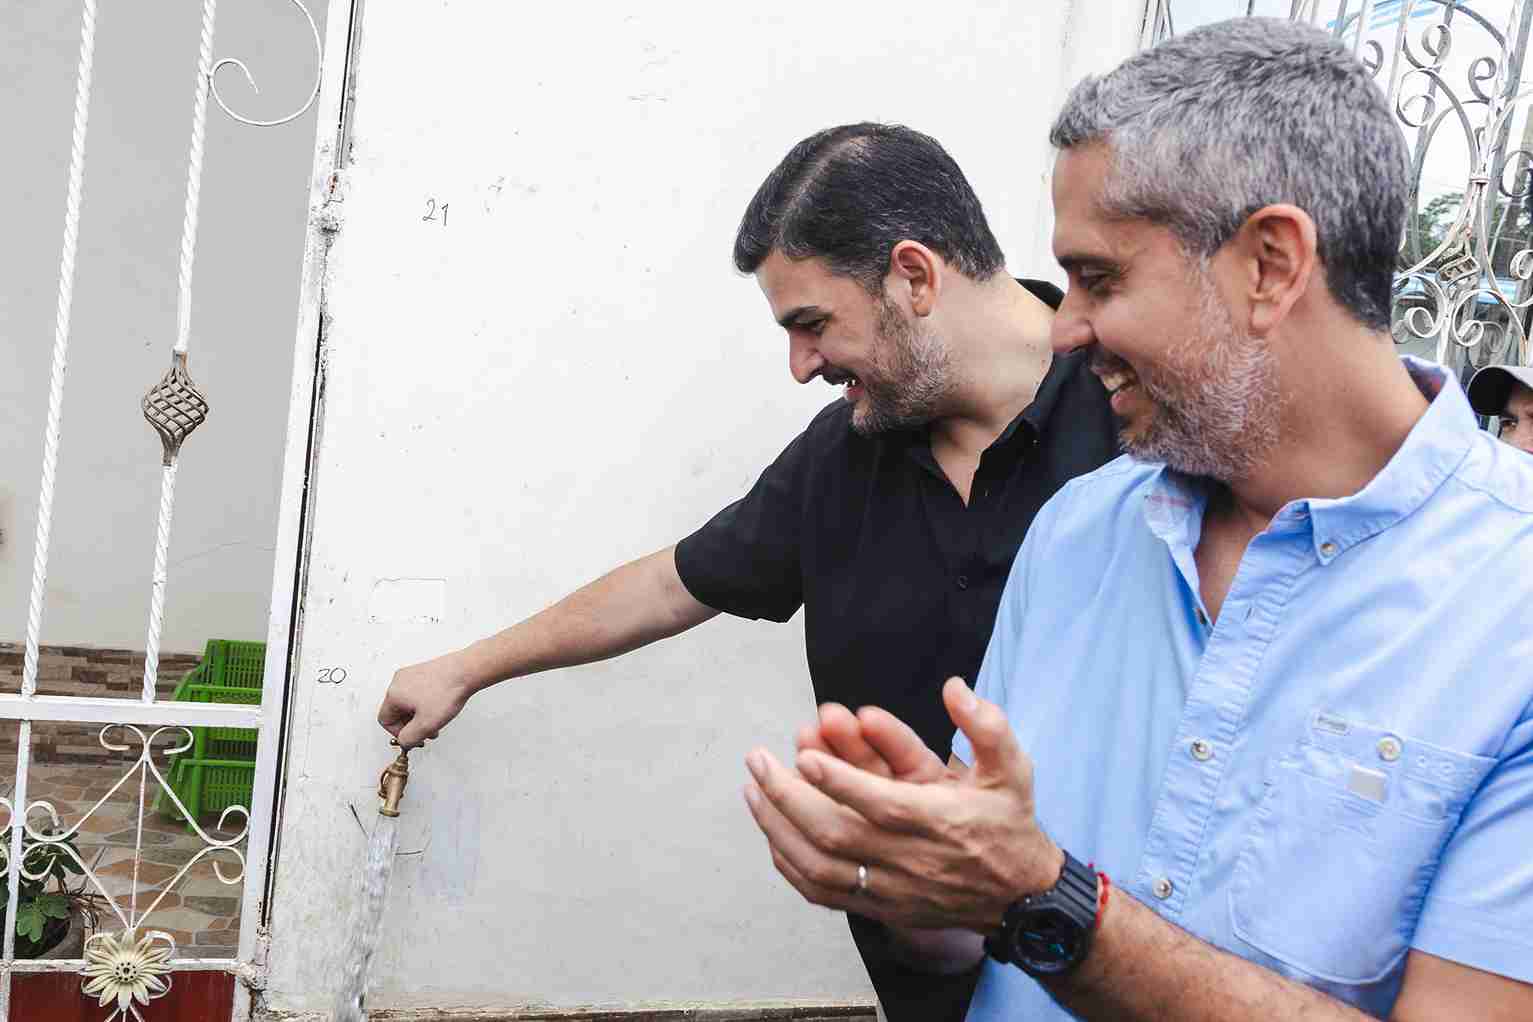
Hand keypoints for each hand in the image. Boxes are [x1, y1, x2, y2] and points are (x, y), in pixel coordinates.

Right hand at [377, 650, 477, 747]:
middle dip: (412, 725)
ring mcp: (411, 674)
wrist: (466, 671)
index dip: (398, 733)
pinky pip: (417, 693)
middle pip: (397, 711)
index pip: (385, 720)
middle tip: (427, 732)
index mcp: (394, 694)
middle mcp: (399, 681)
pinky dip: (425, 704)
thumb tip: (404, 741)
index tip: (413, 737)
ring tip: (435, 721)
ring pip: (408, 703)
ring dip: (419, 716)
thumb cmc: (447, 692)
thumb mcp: (426, 724)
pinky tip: (439, 707)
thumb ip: (410, 738)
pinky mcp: (423, 671)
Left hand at [744, 677, 1061, 932]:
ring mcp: (891, 888)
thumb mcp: (1012, 768)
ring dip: (778, 828)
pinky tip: (771, 833)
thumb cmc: (1009, 824)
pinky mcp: (879, 907)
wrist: (1021, 899)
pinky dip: (789, 864)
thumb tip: (954, 687)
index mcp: (940, 820)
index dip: (839, 781)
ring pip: (819, 866)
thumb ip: (987, 725)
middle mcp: (910, 859)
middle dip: (787, 797)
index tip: (804, 754)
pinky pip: (822, 892)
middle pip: (836, 835)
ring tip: (751, 791)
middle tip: (757, 761)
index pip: (881, 803)